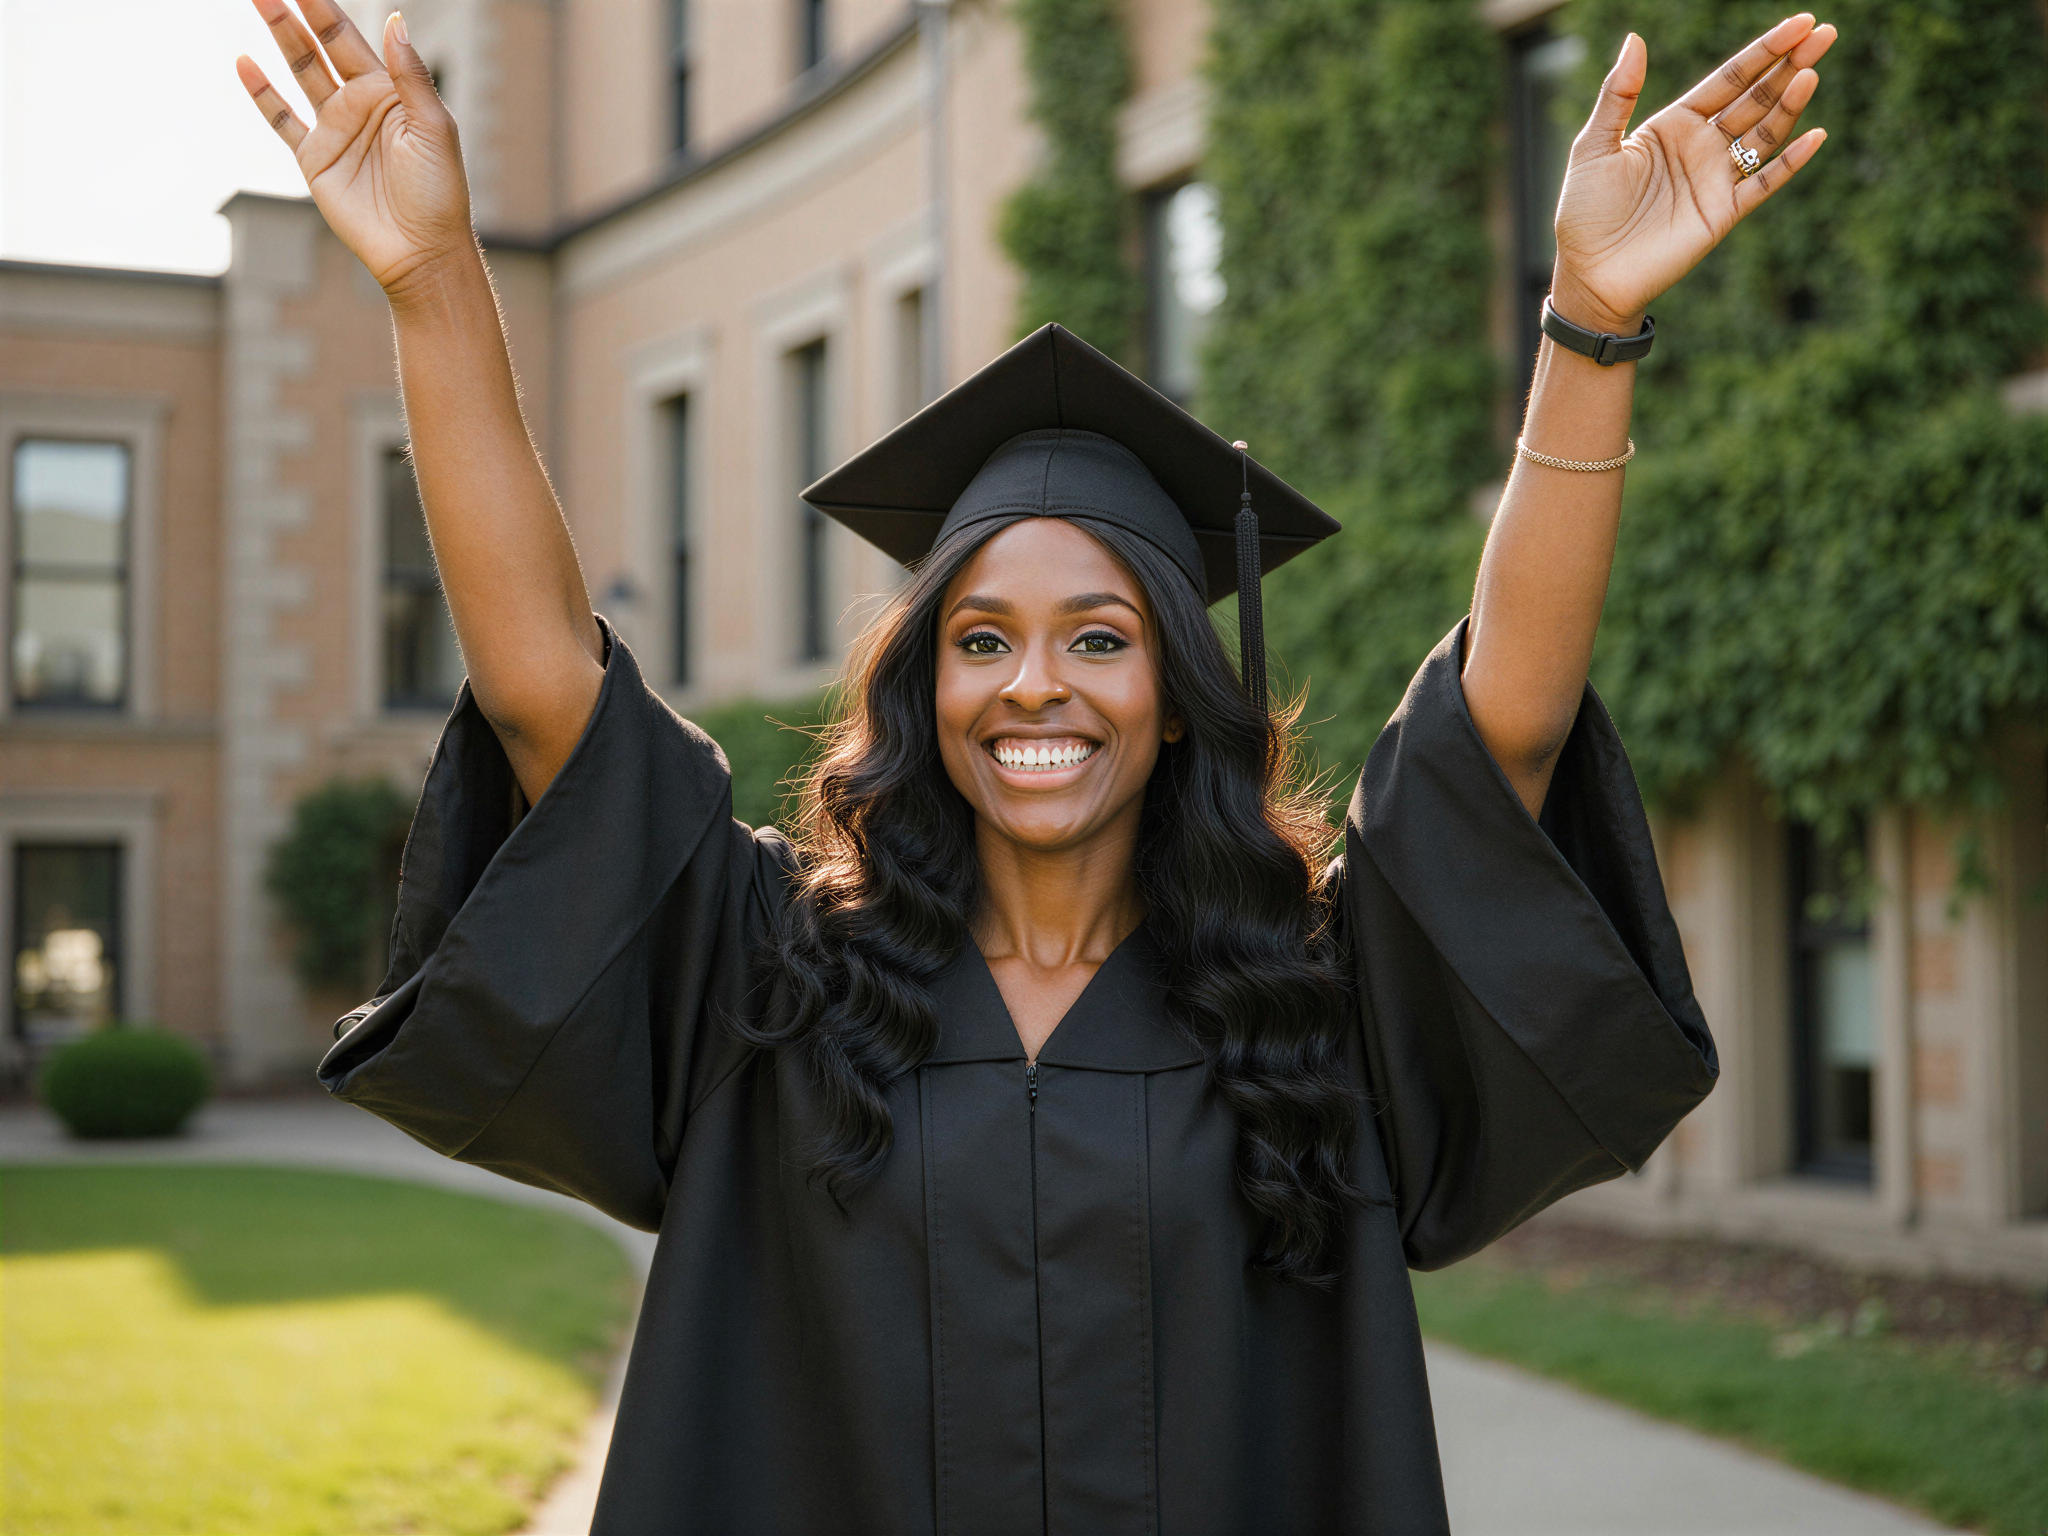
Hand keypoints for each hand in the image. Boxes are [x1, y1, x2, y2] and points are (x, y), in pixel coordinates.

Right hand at [235, 1, 472, 303]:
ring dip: (280, 37)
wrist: (420, 250)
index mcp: (390, 92)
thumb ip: (411, 76)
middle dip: (296, 12)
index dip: (323, 7)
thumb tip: (395, 19)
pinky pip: (282, 120)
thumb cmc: (438, 191)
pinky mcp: (314, 159)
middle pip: (320, 47)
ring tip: (260, 1)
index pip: (350, 39)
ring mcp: (334, 130)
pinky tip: (244, 63)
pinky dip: (263, 93)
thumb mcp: (434, 128)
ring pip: (300, 72)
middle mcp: (359, 105)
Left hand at [1550, 14, 1836, 334]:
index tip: (1800, 22)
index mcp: (1674, 125)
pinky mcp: (1724, 213)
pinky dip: (1790, 162)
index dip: (1763, 51)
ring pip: (1764, 134)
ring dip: (1789, 104)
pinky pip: (1764, 183)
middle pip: (1755, 98)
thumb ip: (1618, 95)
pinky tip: (1815, 135)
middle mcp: (1701, 147)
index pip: (1728, 79)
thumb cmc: (1584, 212)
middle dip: (1789, 66)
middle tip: (1825, 33)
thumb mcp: (1594, 146)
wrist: (1589, 274)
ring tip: (1811, 73)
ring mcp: (1716, 179)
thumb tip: (1635, 39)